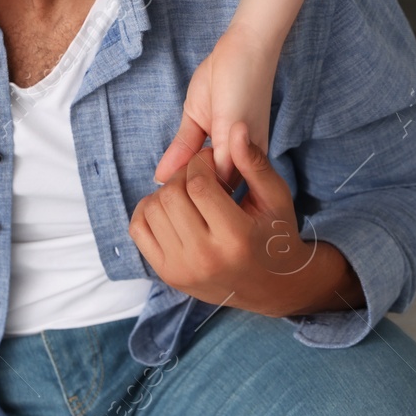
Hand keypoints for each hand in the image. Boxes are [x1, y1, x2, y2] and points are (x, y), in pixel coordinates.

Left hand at [130, 124, 321, 316]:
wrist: (271, 287)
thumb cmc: (276, 235)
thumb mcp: (275, 197)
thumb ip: (254, 163)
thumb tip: (236, 128)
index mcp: (236, 238)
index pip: (199, 186)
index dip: (200, 163)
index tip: (210, 160)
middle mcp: (205, 258)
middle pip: (171, 196)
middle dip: (183, 175)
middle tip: (199, 174)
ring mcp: (181, 270)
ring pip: (153, 210)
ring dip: (166, 191)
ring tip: (189, 192)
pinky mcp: (167, 274)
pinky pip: (139, 229)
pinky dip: (149, 210)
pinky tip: (172, 208)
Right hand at [155, 23, 280, 185]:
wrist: (243, 48)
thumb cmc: (224, 78)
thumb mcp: (195, 118)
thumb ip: (182, 148)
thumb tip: (160, 176)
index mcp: (236, 156)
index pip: (211, 191)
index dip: (188, 198)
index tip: (167, 203)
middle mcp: (245, 160)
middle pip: (214, 195)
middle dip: (188, 200)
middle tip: (164, 200)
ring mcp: (244, 153)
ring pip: (215, 190)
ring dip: (189, 192)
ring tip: (169, 193)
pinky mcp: (238, 140)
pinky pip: (217, 173)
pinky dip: (193, 179)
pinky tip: (176, 179)